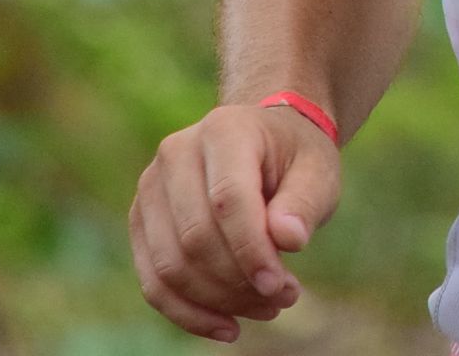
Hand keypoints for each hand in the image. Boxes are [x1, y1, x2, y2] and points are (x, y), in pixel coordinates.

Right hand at [130, 100, 343, 341]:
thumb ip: (304, 204)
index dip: (253, 251)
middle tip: (285, 298)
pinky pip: (153, 281)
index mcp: (224, 130)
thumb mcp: (317, 172)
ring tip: (266, 308)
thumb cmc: (294, 159)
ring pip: (171, 265)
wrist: (264, 144)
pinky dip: (188, 314)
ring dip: (218, 301)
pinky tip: (228, 327)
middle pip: (195, 238)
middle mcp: (176, 153)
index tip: (283, 287)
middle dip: (239, 282)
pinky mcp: (141, 221)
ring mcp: (151, 187)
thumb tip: (287, 239)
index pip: (228, 200)